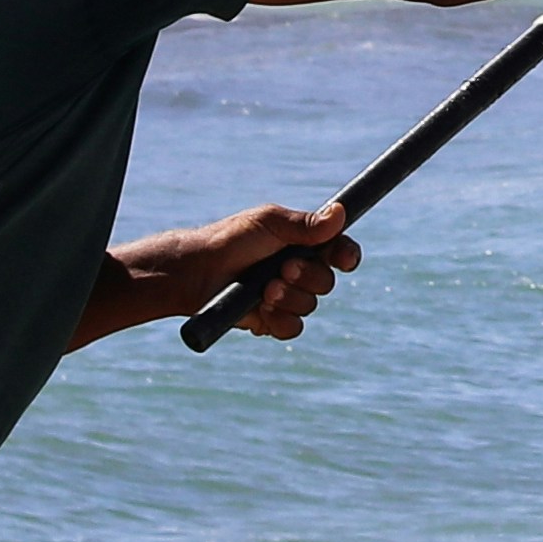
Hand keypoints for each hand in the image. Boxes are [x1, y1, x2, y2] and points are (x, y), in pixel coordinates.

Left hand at [144, 199, 357, 342]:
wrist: (195, 271)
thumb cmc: (230, 240)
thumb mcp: (269, 223)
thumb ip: (305, 224)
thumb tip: (340, 212)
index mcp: (303, 245)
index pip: (339, 252)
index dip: (347, 256)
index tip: (344, 260)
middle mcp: (298, 272)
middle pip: (327, 282)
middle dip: (307, 277)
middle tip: (282, 269)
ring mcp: (285, 298)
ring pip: (310, 306)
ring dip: (290, 298)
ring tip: (264, 291)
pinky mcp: (269, 320)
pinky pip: (292, 328)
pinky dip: (280, 320)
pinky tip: (262, 310)